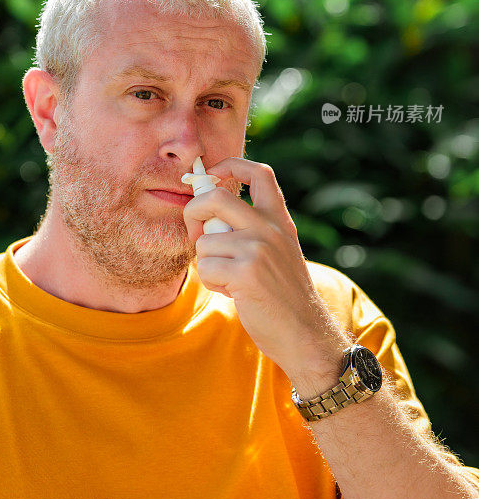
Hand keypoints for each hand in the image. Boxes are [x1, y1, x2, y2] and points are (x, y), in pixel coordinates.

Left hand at [182, 157, 347, 380]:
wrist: (305, 333)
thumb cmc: (283, 295)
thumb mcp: (278, 250)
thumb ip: (252, 228)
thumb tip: (207, 212)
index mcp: (279, 218)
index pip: (258, 172)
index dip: (230, 164)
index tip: (212, 174)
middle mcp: (270, 227)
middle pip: (214, 197)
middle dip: (192, 212)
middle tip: (197, 234)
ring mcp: (258, 248)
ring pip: (205, 241)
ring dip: (207, 264)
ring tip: (230, 279)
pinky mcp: (246, 272)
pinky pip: (206, 267)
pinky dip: (212, 283)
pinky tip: (233, 292)